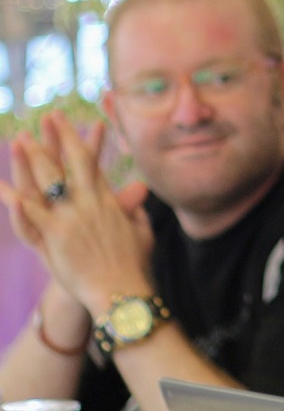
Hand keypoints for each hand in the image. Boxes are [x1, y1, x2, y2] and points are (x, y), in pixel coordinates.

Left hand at [0, 115, 153, 311]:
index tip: (74, 125)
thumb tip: (138, 195)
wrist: (123, 292)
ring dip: (33, 160)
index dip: (82, 141)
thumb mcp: (143, 234)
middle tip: (49, 117)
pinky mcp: (56, 236)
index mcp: (109, 202)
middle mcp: (90, 204)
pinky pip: (32, 214)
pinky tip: (5, 188)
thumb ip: (136, 211)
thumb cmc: (135, 266)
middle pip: (71, 164)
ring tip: (22, 141)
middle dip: (59, 138)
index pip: (93, 165)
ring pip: (48, 182)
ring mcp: (71, 219)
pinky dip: (17, 202)